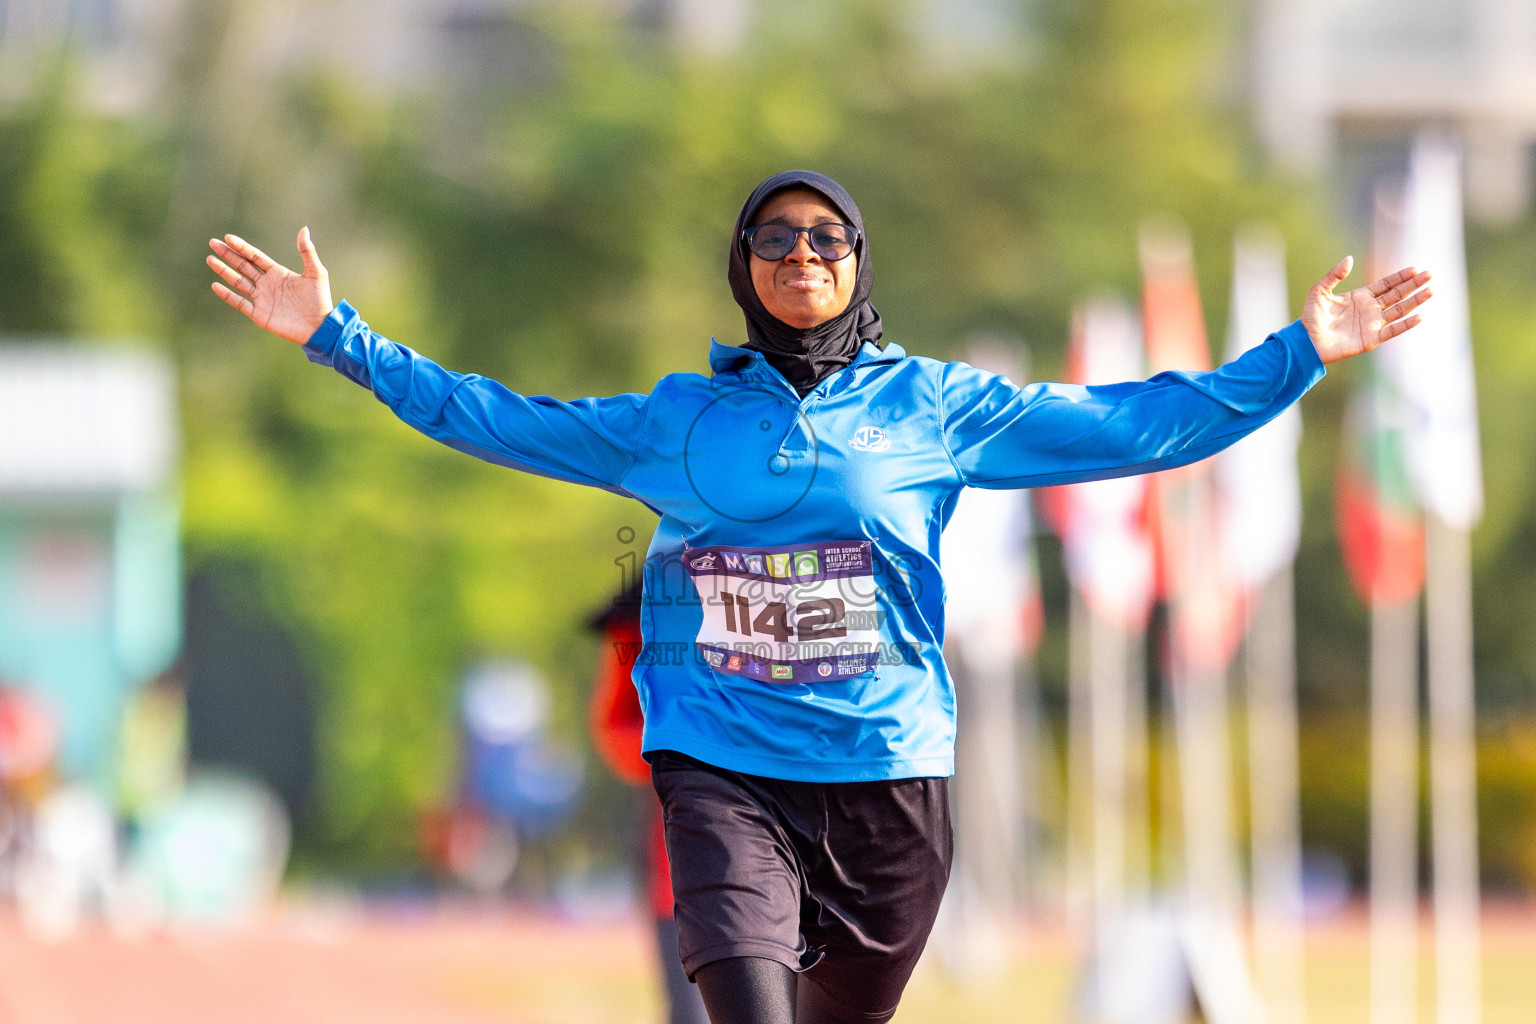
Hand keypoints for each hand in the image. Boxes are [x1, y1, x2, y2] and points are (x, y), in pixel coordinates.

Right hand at [207, 228, 333, 343]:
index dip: (242, 247)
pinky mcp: (259, 314)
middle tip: (213, 243)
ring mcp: (262, 299)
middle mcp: (267, 284)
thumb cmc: (320, 300)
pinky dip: (227, 295)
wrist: (320, 326)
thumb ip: (308, 252)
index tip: (229, 237)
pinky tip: (215, 285)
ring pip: (238, 282)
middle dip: (228, 255)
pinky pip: (240, 303)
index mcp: (278, 273)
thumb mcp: (316, 273)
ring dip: (224, 271)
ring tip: (210, 259)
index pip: (255, 257)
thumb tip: (304, 229)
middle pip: (243, 266)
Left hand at [1301, 257, 1431, 364]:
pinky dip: (1405, 325)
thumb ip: (1334, 275)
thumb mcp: (1319, 291)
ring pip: (1399, 310)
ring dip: (1415, 301)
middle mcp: (1370, 309)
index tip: (1415, 269)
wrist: (1307, 342)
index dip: (1400, 277)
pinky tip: (1419, 316)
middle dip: (1414, 285)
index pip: (1386, 285)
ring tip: (1430, 291)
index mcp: (1361, 297)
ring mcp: (1373, 324)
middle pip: (1397, 295)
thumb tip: (1350, 259)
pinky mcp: (1371, 339)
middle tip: (1430, 275)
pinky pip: (1392, 331)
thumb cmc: (1311, 317)